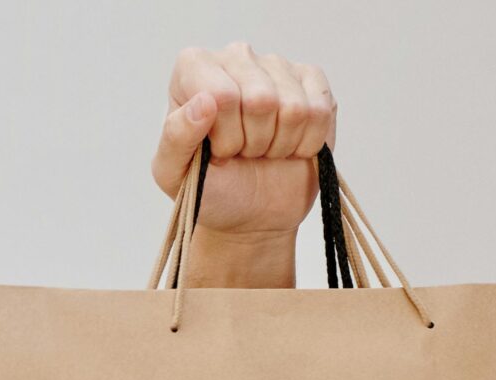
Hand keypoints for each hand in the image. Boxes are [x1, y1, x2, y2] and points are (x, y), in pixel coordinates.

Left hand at [150, 43, 336, 286]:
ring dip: (279, 144)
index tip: (216, 151)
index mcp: (194, 68)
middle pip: (261, 99)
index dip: (225, 136)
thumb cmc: (207, 185)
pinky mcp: (312, 80)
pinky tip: (288, 145)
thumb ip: (177, 137)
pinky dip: (306, 142)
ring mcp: (277, 64)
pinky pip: (320, 111)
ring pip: (293, 108)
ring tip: (262, 149)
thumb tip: (204, 102)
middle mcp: (236, 55)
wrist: (248, 208)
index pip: (222, 96)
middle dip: (252, 142)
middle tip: (241, 152)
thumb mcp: (175, 173)